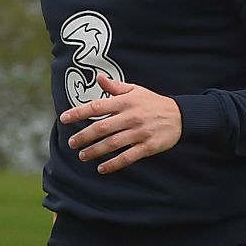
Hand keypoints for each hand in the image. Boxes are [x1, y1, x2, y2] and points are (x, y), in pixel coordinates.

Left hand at [62, 74, 182, 173]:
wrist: (181, 116)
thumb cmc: (154, 102)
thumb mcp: (136, 90)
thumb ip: (115, 86)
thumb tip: (98, 77)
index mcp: (125, 102)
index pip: (97, 107)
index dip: (78, 113)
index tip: (64, 119)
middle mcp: (131, 117)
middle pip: (102, 128)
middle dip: (83, 136)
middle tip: (71, 143)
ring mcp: (140, 132)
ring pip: (112, 144)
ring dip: (95, 151)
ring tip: (82, 156)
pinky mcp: (148, 146)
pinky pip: (128, 157)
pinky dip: (114, 164)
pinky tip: (102, 168)